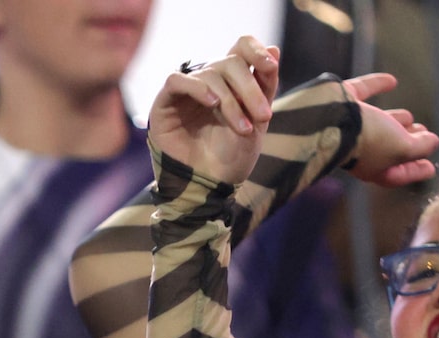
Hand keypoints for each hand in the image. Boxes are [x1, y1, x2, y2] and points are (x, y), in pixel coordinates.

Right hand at [146, 35, 277, 187]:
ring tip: (243, 129)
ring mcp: (185, 93)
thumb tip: (275, 48)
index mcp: (230, 82)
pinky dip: (196, 87)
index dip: (256, 50)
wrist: (210, 188)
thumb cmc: (232, 158)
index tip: (270, 68)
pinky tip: (211, 104)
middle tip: (265, 117)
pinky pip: (176, 80)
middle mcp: (208, 83)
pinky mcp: (164, 105)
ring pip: (209, 73)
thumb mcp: (258, 120)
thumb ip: (265, 85)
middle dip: (250, 88)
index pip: (240, 47)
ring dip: (230, 100)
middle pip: (230, 62)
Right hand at [342, 73, 438, 187]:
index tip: (430, 169)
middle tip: (424, 137)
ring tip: (410, 117)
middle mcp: (361, 149)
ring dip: (395, 120)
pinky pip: (365, 91)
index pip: (399, 173)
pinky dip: (377, 86)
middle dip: (408, 144)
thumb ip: (420, 147)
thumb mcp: (402, 149)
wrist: (330, 119)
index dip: (416, 171)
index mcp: (374, 168)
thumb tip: (433, 142)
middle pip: (389, 149)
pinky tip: (391, 82)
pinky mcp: (344, 101)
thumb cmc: (367, 140)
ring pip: (377, 124)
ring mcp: (351, 124)